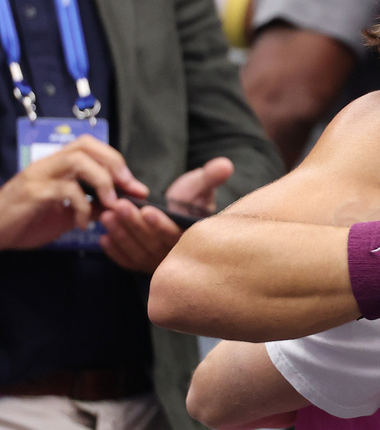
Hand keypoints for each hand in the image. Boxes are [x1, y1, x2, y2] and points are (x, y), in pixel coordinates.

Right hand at [0, 135, 147, 248]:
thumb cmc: (27, 220)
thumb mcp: (67, 214)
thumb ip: (91, 205)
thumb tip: (118, 204)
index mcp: (57, 166)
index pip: (90, 146)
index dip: (116, 161)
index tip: (135, 185)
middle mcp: (48, 165)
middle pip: (86, 145)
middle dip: (114, 164)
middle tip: (128, 188)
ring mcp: (39, 176)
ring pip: (77, 160)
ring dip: (102, 180)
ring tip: (110, 203)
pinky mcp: (32, 193)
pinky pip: (65, 189)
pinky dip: (82, 206)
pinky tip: (83, 223)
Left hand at [100, 157, 233, 272]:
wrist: (180, 214)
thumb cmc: (190, 200)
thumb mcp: (199, 186)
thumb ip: (210, 177)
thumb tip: (225, 165)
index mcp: (193, 237)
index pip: (176, 235)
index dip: (161, 224)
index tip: (147, 210)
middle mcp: (178, 255)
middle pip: (153, 244)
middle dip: (135, 225)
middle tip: (119, 206)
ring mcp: (160, 263)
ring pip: (138, 252)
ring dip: (122, 235)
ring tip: (107, 215)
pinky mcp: (144, 264)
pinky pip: (129, 262)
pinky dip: (116, 252)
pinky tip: (104, 238)